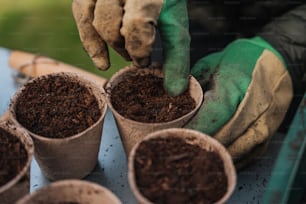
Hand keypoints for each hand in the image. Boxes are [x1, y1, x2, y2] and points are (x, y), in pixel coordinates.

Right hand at [72, 0, 189, 95]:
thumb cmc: (166, 1)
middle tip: (133, 58)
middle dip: (120, 47)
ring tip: (113, 60)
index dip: (138, 50)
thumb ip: (176, 54)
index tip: (143, 62)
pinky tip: (98, 56)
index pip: (136, 24)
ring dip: (101, 44)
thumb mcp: (176, 23)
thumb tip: (175, 90)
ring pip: (90, 19)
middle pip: (109, 25)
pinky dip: (87, 37)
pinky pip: (80, 12)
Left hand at [186, 37, 292, 167]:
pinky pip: (248, 153)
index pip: (211, 118)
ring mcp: (264, 122)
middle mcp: (252, 107)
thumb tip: (171, 102)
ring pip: (236, 149)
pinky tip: (217, 154)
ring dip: (216, 154)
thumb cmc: (239, 61)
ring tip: (196, 153)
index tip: (175, 136)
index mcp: (234, 88)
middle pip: (223, 137)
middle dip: (200, 144)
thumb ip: (191, 86)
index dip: (192, 130)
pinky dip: (231, 156)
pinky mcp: (269, 132)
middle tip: (181, 146)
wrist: (274, 59)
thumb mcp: (210, 65)